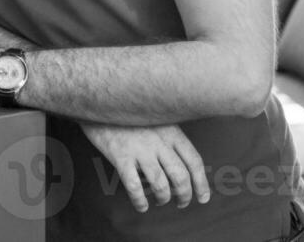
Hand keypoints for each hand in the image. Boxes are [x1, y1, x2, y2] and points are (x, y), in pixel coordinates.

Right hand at [81, 122, 209, 212]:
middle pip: (180, 177)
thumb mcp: (156, 117)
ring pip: (160, 184)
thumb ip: (169, 136)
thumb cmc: (129, 110)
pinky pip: (134, 187)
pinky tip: (141, 206)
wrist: (100, 98)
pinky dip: (140, 201)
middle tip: (182, 203)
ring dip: (164, 198)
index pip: (194, 161)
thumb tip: (180, 163)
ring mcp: (140, 150)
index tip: (203, 197)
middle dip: (184, 195)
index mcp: (171, 131)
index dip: (202, 183)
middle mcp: (159, 142)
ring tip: (161, 201)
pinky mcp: (121, 156)